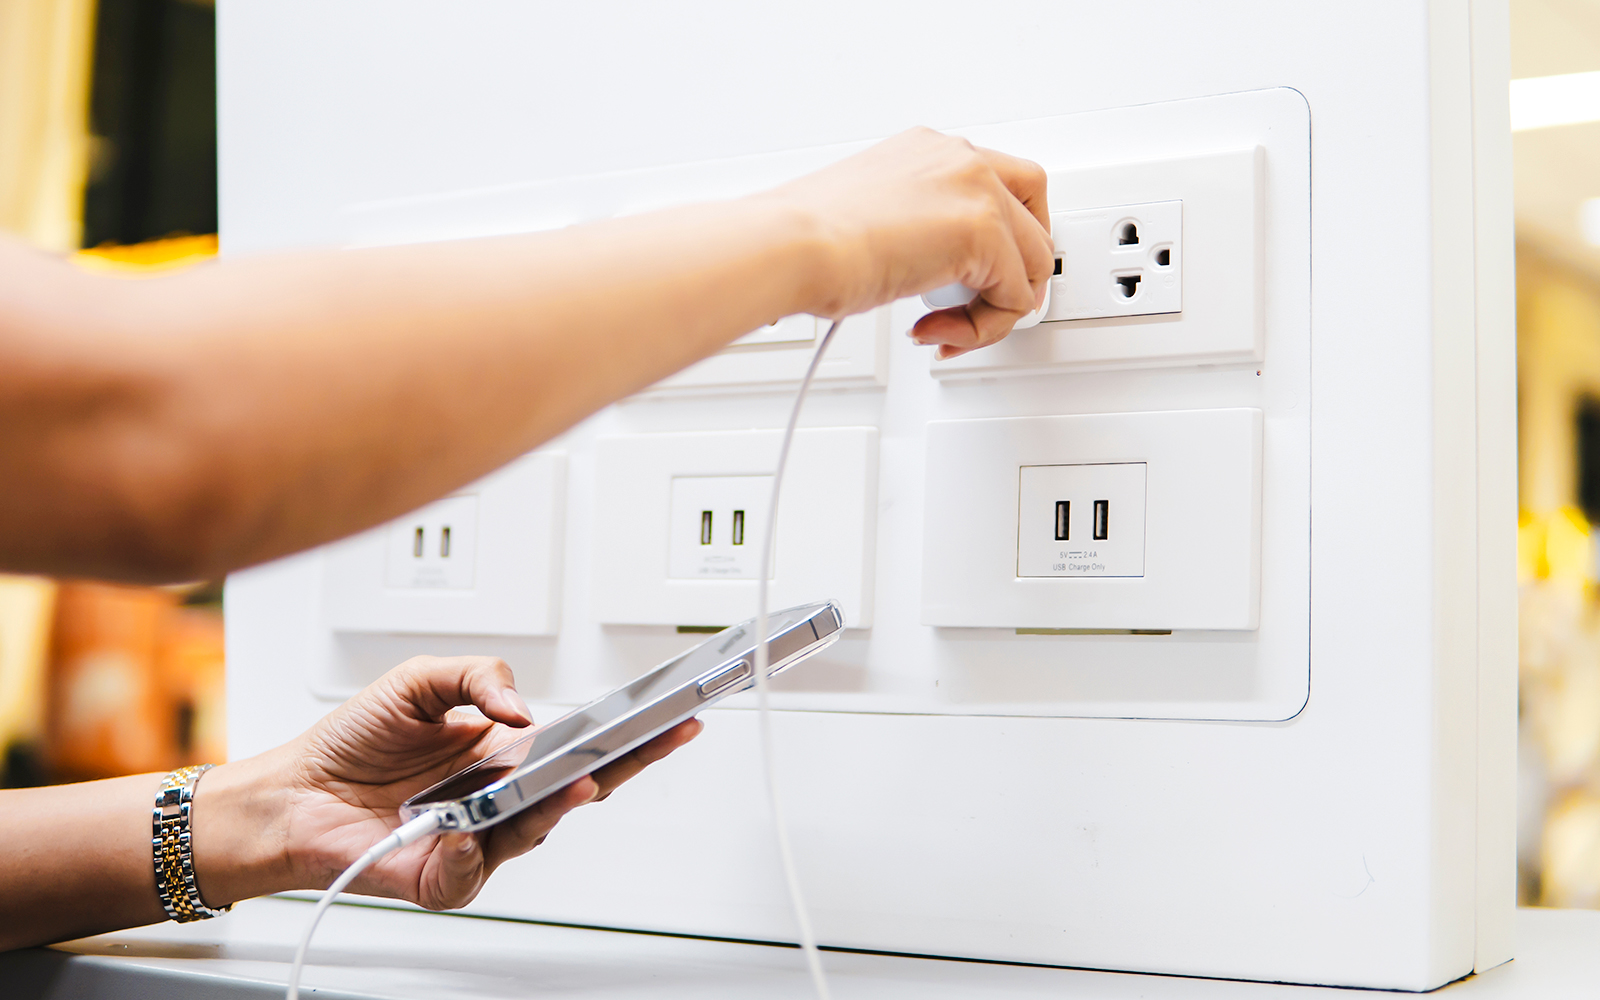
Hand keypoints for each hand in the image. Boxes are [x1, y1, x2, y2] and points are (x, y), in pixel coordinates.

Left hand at [196, 656, 699, 910]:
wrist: (292, 792)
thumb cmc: (354, 741)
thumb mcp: (421, 680)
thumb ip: (479, 677)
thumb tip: (523, 707)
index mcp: (507, 750)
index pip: (583, 740)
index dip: (627, 727)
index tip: (668, 708)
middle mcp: (503, 797)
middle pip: (583, 784)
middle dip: (630, 761)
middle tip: (665, 735)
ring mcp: (482, 839)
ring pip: (539, 825)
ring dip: (560, 803)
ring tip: (580, 777)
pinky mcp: (448, 876)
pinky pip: (478, 865)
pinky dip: (480, 845)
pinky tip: (475, 826)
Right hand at [767, 126, 1052, 359]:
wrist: (791, 246)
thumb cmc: (804, 240)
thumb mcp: (869, 223)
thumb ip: (913, 233)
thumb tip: (927, 267)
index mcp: (928, 152)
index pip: (995, 188)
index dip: (992, 245)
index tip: (958, 282)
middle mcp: (958, 158)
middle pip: (1034, 213)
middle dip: (1016, 270)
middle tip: (980, 305)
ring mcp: (977, 189)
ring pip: (1034, 260)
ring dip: (993, 311)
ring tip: (944, 330)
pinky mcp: (986, 230)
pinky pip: (1016, 296)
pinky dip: (983, 329)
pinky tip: (938, 333)